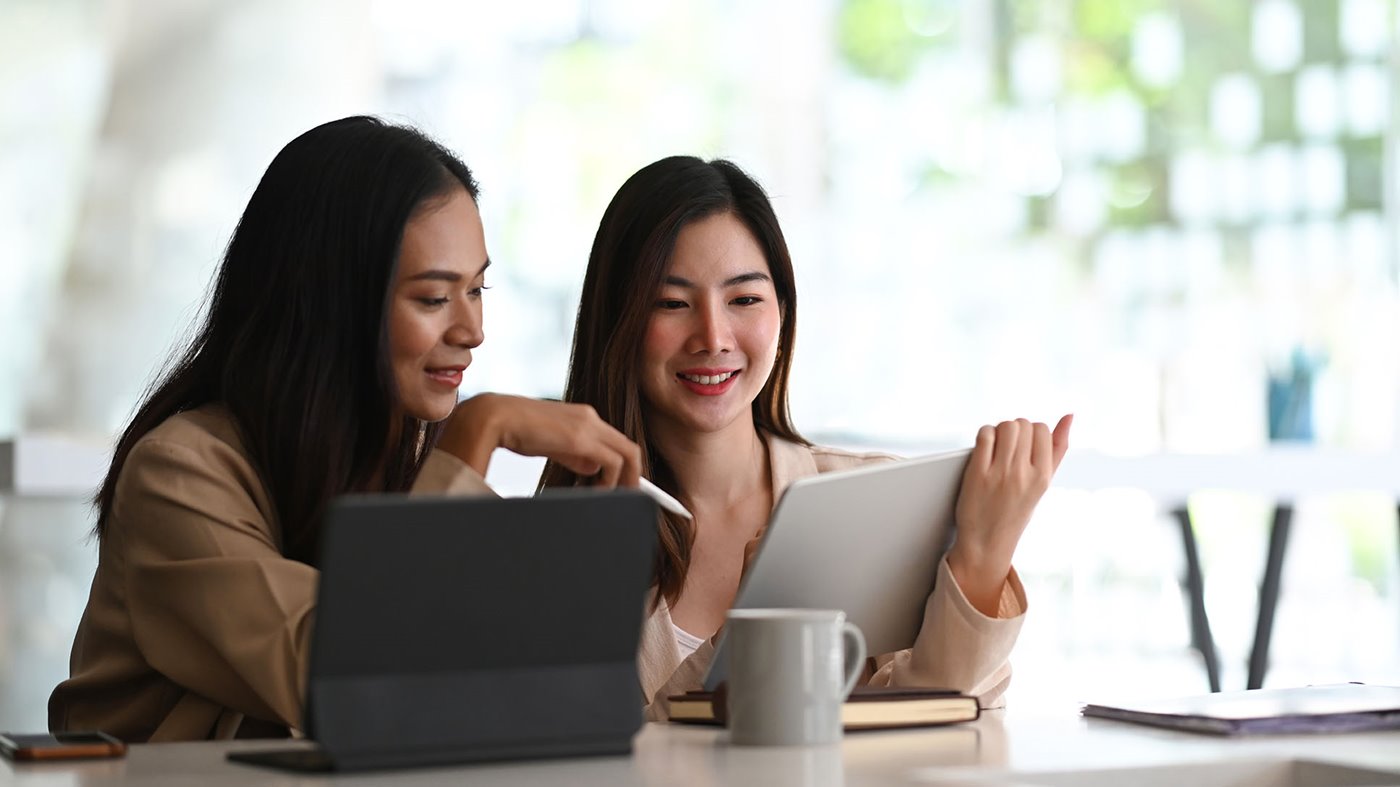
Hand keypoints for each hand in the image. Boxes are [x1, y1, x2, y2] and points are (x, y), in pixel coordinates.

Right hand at [436, 394, 641, 486]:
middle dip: (633, 477)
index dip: (625, 467)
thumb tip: (590, 467)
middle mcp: (589, 418)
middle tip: (628, 498)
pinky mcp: (580, 438)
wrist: (492, 416)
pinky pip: (613, 462)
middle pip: (628, 448)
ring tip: (614, 499)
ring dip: (626, 481)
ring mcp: (587, 425)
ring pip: (628, 454)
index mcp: (582, 417)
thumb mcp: (550, 443)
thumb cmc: (513, 430)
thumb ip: (572, 453)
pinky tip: (596, 493)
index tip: (625, 486)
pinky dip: (611, 481)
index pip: (615, 442)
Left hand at [948, 414, 1071, 614]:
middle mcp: (1023, 474)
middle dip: (1014, 430)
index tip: (1023, 445)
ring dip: (999, 431)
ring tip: (997, 446)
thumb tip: (1069, 415)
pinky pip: (984, 435)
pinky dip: (984, 436)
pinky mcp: (977, 474)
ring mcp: (1000, 474)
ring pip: (1004, 426)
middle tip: (1008, 447)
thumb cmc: (1016, 510)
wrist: (987, 543)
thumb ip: (1057, 449)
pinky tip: (985, 448)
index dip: (1030, 432)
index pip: (1041, 429)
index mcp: (1043, 476)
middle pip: (1021, 424)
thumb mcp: (1043, 483)